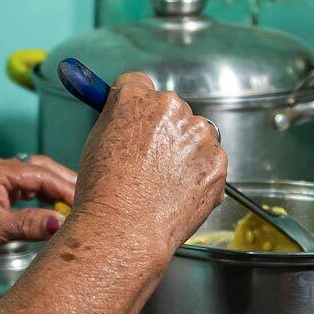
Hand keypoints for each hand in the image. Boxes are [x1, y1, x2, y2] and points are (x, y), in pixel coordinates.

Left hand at [0, 155, 77, 272]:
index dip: (67, 187)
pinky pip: (18, 193)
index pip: (42, 173)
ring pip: (29, 182)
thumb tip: (61, 223)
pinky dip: (35, 201)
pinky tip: (47, 213)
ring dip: (50, 193)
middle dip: (63, 184)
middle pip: (38, 170)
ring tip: (72, 208)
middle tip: (88, 200)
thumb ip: (30, 224)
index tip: (87, 201)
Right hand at [70, 73, 225, 257]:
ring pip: (193, 134)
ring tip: (161, 182)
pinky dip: (199, 173)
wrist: (126, 229)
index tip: (135, 118)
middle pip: (170, 109)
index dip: (135, 105)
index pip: (139, 84)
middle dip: (162, 129)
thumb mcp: (96, 142)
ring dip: (184, 150)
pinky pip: (210, 159)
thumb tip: (124, 112)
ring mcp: (198, 134)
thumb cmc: (104, 193)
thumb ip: (116, 118)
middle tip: (146, 161)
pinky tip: (177, 192)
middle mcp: (170, 108)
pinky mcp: (217, 160)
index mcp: (135, 97)